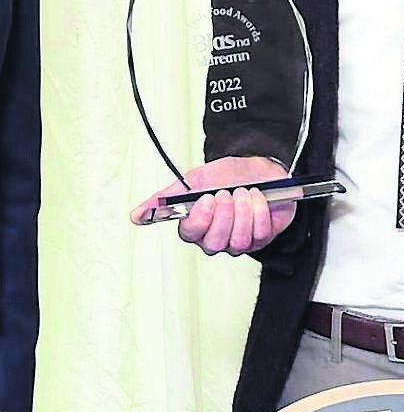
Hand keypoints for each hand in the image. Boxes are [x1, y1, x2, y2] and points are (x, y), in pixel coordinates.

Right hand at [130, 156, 296, 255]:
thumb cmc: (227, 175)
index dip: (201, 218)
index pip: (190, 234)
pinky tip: (258, 198)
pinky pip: (259, 234)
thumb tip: (136, 215)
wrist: (260, 168)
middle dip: (225, 215)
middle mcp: (214, 238)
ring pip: (238, 241)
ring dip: (244, 211)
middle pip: (214, 243)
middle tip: (228, 193)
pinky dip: (260, 212)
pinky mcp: (259, 239)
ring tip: (245, 192)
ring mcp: (237, 241)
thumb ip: (167, 198)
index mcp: (196, 225)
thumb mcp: (195, 180)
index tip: (208, 197)